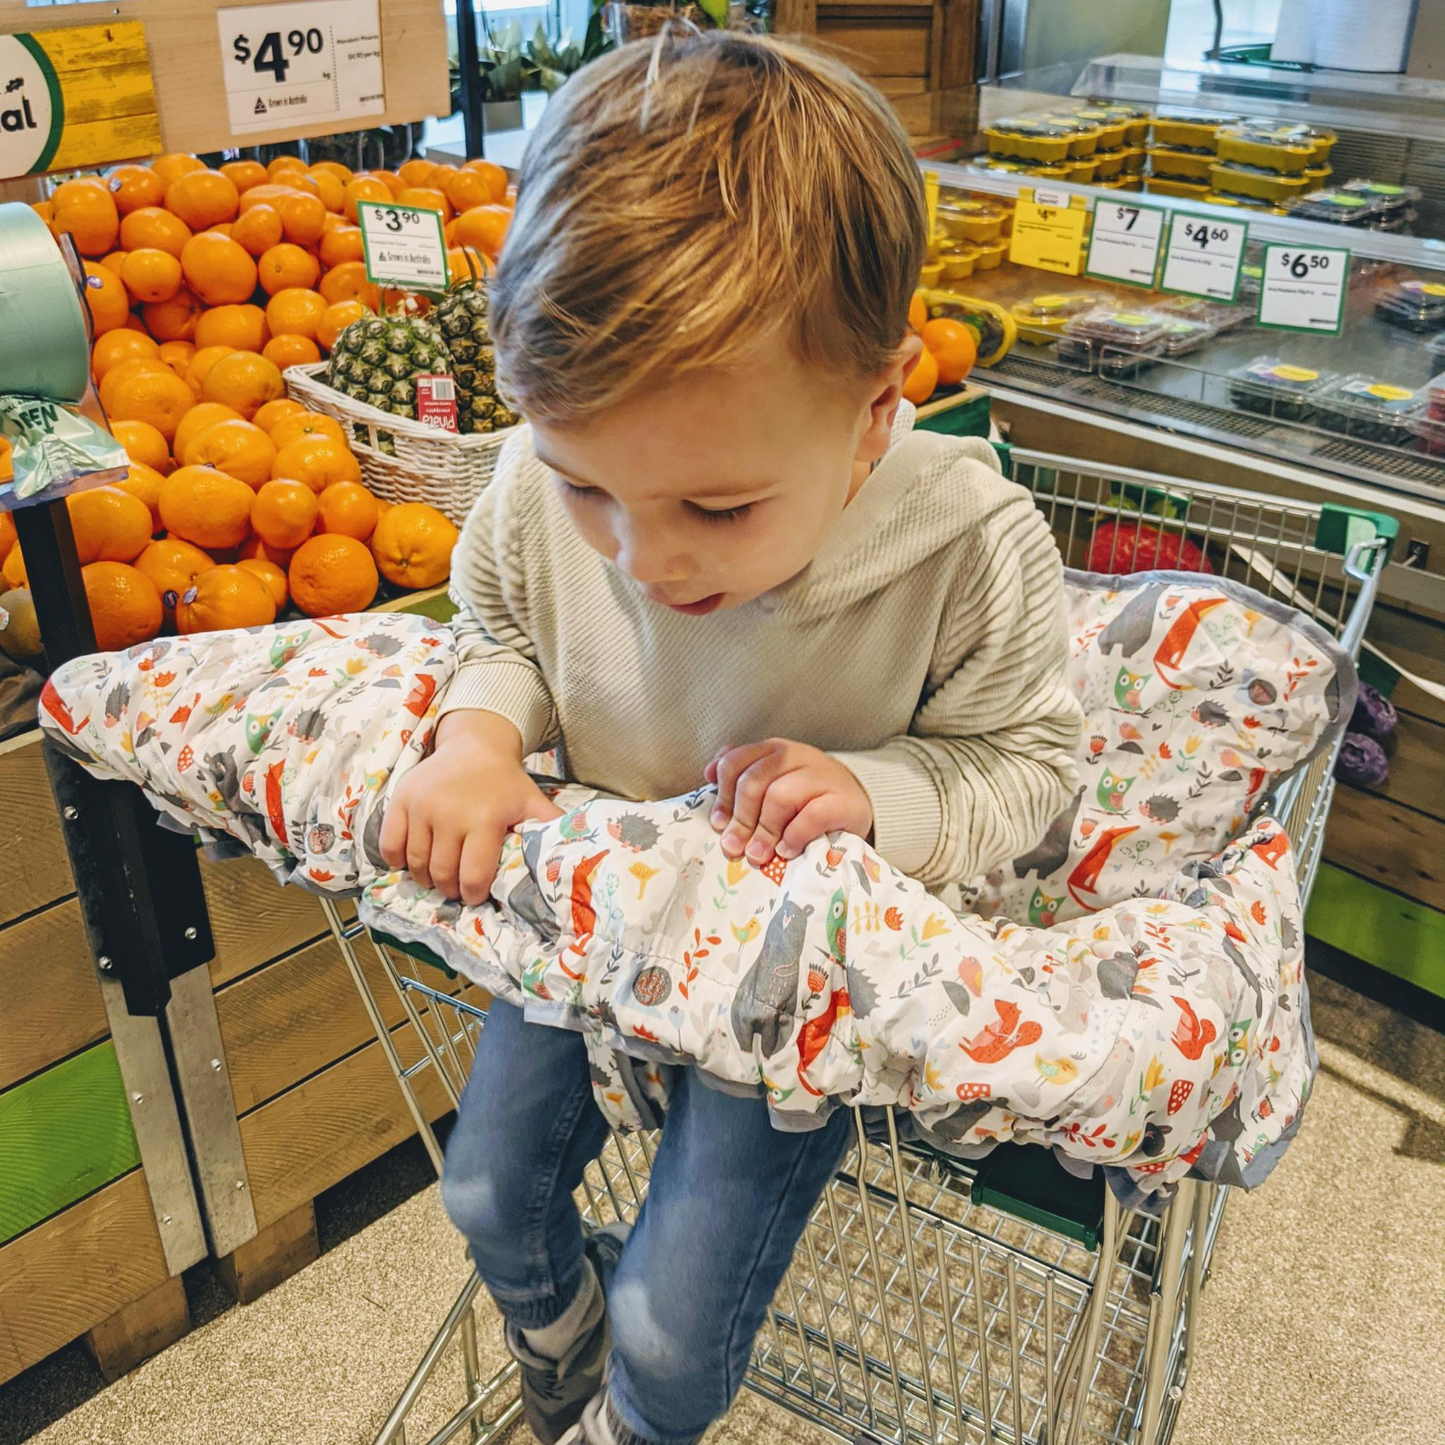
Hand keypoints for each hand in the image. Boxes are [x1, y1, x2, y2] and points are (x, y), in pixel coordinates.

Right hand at [380, 711, 561, 905]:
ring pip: (416, 863)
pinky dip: (396, 859)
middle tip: (455, 888)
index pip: (473, 874)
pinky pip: (389, 843)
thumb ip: (550, 829)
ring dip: (425, 878)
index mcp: (485, 819)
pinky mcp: (401, 799)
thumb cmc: (504, 781)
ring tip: (436, 876)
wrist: (475, 744)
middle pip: (442, 873)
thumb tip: (573, 856)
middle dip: (450, 889)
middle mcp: (450, 813)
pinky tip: (410, 861)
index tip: (474, 894)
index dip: (473, 893)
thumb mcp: (531, 803)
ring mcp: (422, 807)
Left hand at [705, 739, 871, 865]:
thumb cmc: (807, 796)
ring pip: (780, 796)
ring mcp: (821, 777)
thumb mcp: (775, 780)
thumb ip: (743, 774)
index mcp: (773, 751)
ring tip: (758, 854)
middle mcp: (795, 756)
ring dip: (764, 830)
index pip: (735, 762)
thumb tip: (709, 773)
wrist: (857, 801)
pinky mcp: (842, 801)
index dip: (722, 795)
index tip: (718, 822)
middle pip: (754, 780)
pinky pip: (812, 815)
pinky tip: (787, 850)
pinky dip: (794, 836)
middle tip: (733, 846)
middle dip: (740, 817)